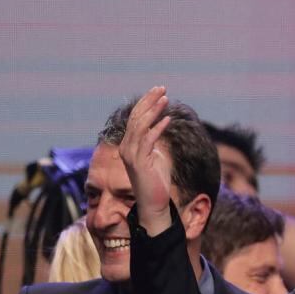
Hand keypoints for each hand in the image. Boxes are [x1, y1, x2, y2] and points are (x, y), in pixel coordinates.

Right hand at [119, 86, 174, 236]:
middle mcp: (127, 148)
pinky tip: (167, 120)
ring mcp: (131, 155)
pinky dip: (157, 128)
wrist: (154, 205)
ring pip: (140, 126)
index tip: (158, 91)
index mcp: (129, 145)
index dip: (146, 103)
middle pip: (136, 117)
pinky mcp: (139, 163)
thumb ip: (154, 141)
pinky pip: (148, 141)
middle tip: (162, 88)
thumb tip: (160, 125)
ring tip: (165, 99)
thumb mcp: (156, 156)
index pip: (135, 118)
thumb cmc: (157, 183)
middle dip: (149, 101)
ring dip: (153, 111)